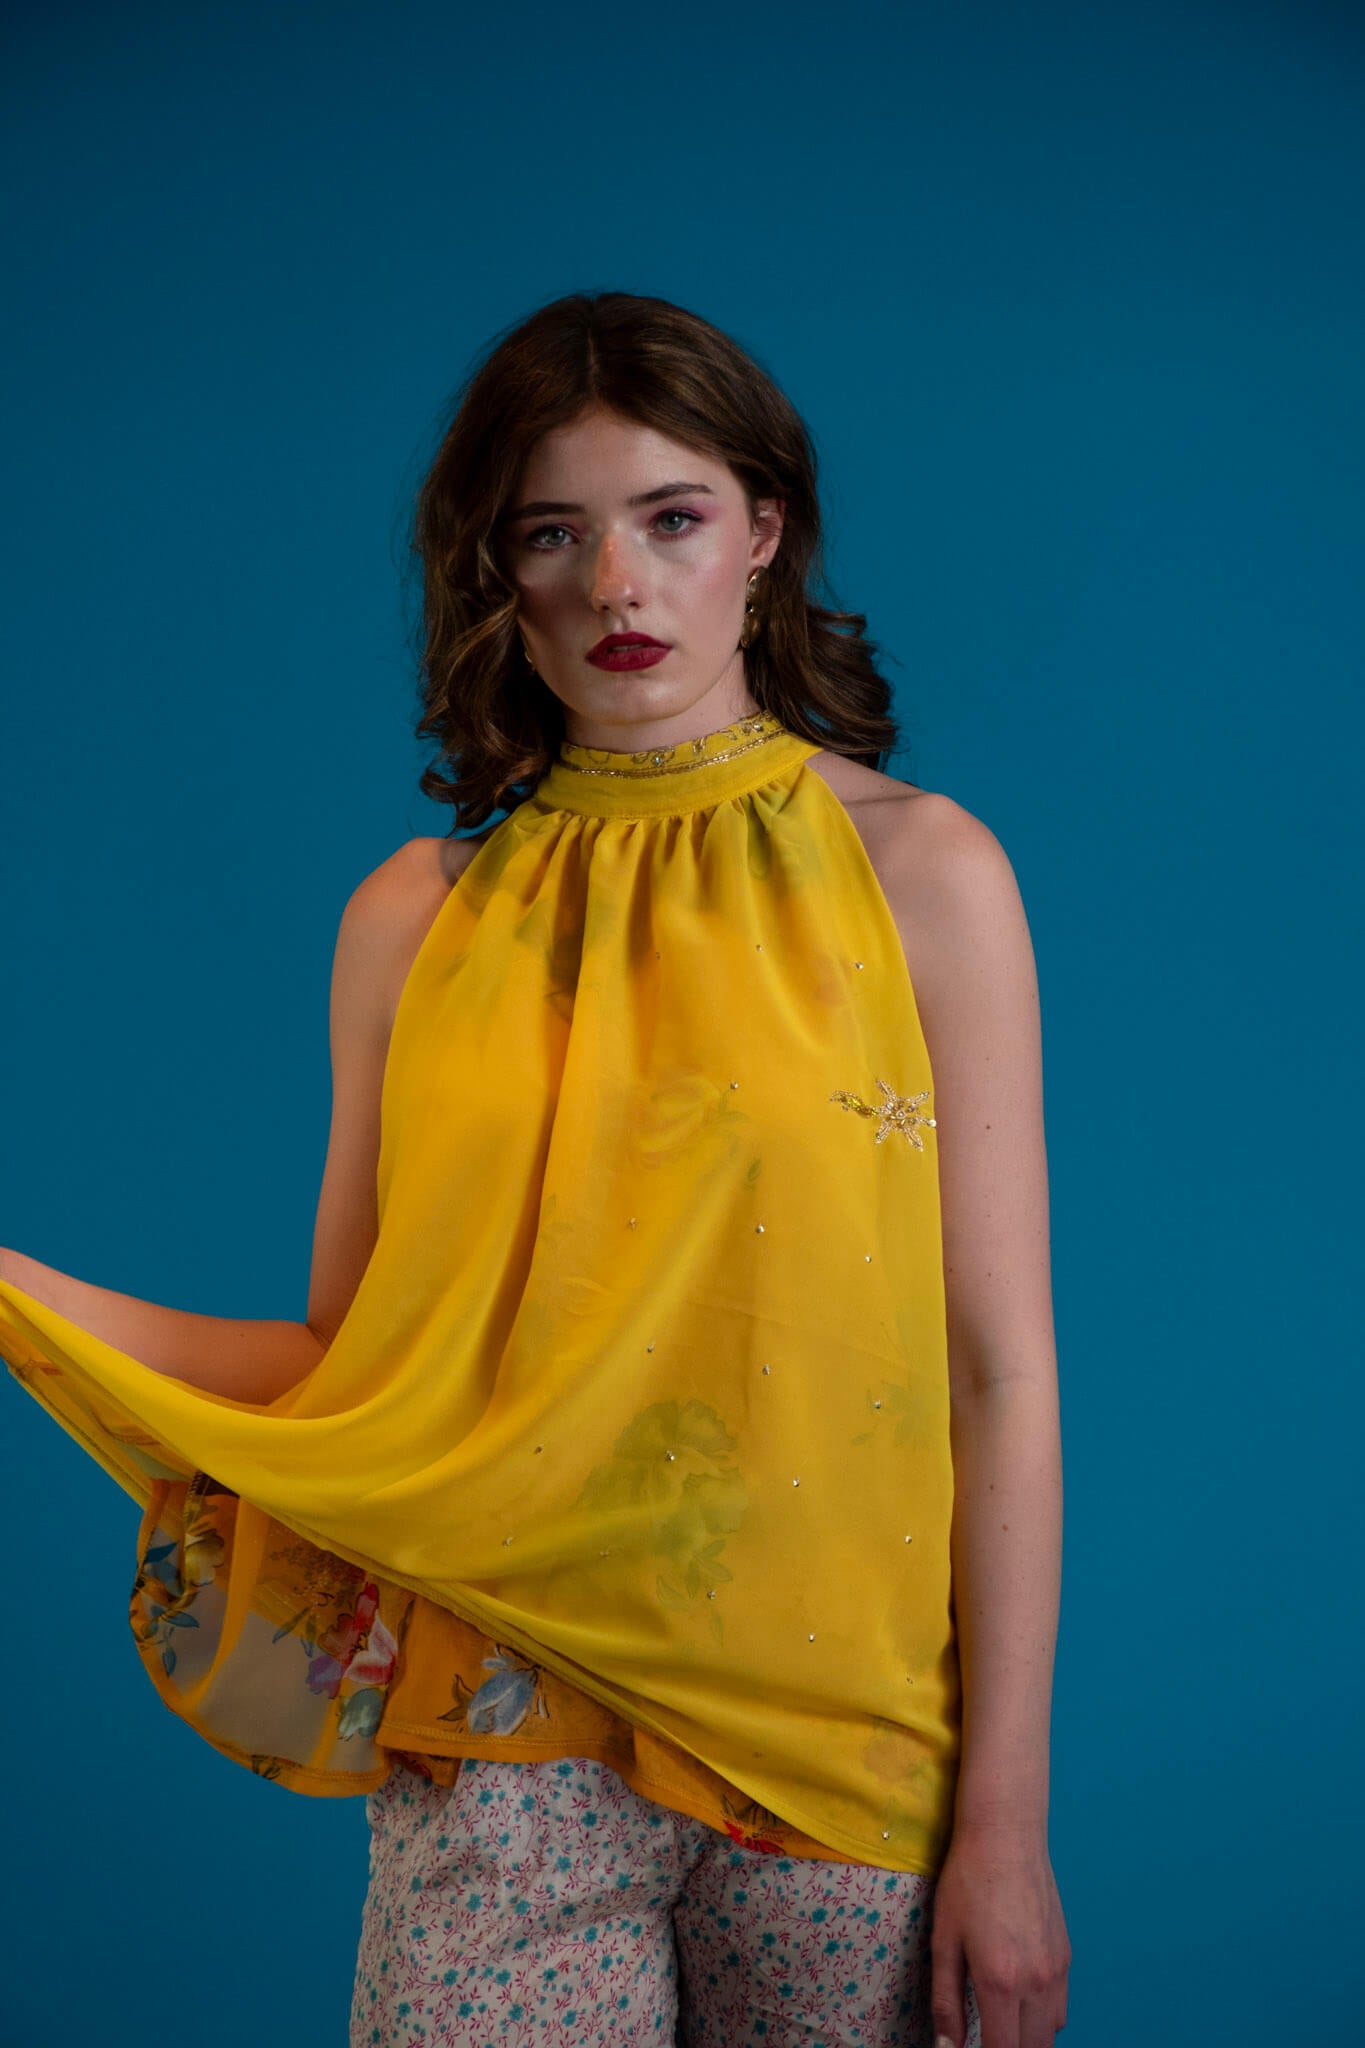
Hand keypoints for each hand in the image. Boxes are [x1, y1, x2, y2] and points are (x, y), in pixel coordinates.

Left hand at [929, 1822, 1070, 2047]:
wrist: (1006, 1835)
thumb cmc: (967, 1881)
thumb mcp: (944, 1939)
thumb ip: (946, 2000)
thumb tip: (945, 2047)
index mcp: (1001, 1982)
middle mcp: (1036, 1983)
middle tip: (986, 2034)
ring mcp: (1057, 1970)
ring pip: (1050, 2033)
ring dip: (1028, 2037)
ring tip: (1002, 2022)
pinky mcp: (1067, 1956)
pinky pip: (1060, 2007)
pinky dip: (1042, 2018)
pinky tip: (1020, 1999)